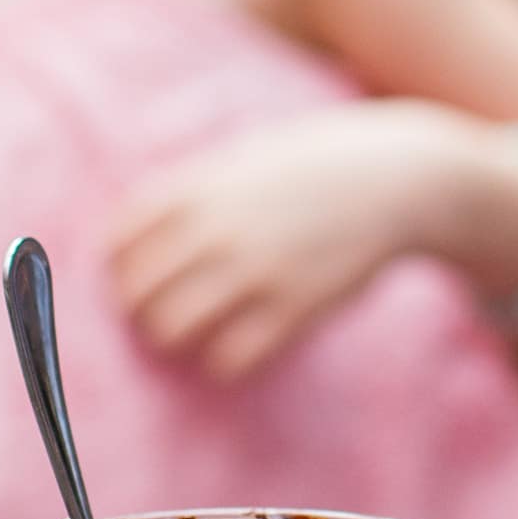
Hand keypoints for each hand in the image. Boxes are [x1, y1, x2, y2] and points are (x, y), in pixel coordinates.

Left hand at [108, 103, 517, 381]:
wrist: (399, 178)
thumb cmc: (316, 164)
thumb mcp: (245, 158)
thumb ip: (191, 192)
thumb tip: (135, 236)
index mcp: (198, 189)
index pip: (118, 241)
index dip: (118, 265)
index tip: (134, 274)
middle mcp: (217, 231)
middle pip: (135, 292)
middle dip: (140, 308)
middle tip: (160, 311)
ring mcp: (255, 272)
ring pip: (171, 329)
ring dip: (175, 336)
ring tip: (195, 332)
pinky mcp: (294, 309)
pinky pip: (229, 358)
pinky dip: (223, 360)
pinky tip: (238, 345)